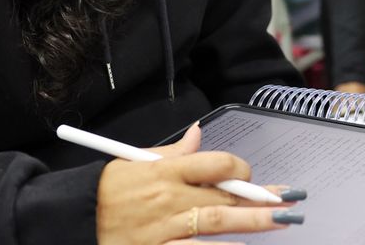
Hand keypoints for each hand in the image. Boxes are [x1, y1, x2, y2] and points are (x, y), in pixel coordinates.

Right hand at [97, 122, 298, 244]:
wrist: (74, 221)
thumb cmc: (106, 191)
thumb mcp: (135, 161)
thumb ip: (173, 152)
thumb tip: (199, 135)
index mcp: (166, 171)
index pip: (214, 164)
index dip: (239, 168)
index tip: (251, 174)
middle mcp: (169, 199)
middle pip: (224, 197)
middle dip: (260, 199)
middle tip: (290, 201)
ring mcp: (166, 228)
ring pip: (217, 225)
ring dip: (252, 223)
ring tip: (281, 221)